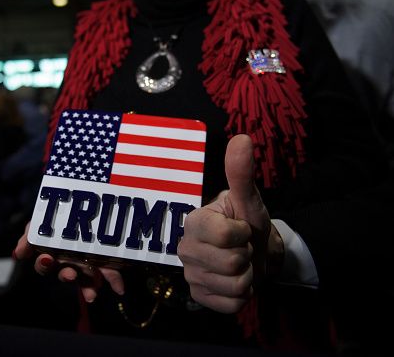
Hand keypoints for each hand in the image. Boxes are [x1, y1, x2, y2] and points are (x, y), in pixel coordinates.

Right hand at [13, 222, 124, 302]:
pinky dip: (114, 281)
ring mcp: (86, 263)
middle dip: (67, 276)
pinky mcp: (105, 262)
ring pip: (86, 279)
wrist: (84, 200)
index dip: (44, 264)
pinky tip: (119, 289)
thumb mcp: (41, 222)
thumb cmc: (58, 216)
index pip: (44, 264)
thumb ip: (29, 236)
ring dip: (87, 287)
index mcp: (52, 254)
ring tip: (91, 295)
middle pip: (65, 274)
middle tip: (70, 274)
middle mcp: (68, 262)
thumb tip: (17, 254)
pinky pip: (110, 273)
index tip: (47, 259)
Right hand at [178, 134, 283, 313]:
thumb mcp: (248, 199)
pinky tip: (234, 281)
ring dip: (247, 276)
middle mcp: (184, 248)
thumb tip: (242, 138)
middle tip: (241, 247)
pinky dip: (242, 295)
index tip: (240, 228)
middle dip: (247, 256)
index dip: (243, 233)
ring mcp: (190, 275)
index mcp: (193, 222)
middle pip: (231, 262)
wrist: (256, 253)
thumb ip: (241, 173)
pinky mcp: (199, 297)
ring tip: (240, 264)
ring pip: (234, 285)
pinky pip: (231, 304)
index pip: (225, 235)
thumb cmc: (248, 223)